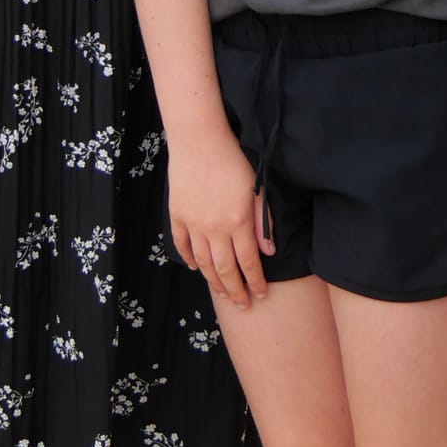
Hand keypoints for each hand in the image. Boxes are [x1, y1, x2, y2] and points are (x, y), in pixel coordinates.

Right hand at [167, 127, 270, 307]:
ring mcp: (194, 224)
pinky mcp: (177, 216)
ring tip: (223, 293)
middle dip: (236, 290)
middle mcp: (215, 229)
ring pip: (204, 263)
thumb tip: (269, 252)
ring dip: (214, 281)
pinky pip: (182, 245)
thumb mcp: (257, 189)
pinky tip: (197, 268)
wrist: (200, 141)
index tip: (260, 294)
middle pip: (225, 269)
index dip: (255, 281)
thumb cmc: (233, 161)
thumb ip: (263, 222)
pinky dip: (190, 259)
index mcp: (238, 222)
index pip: (248, 262)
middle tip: (242, 305)